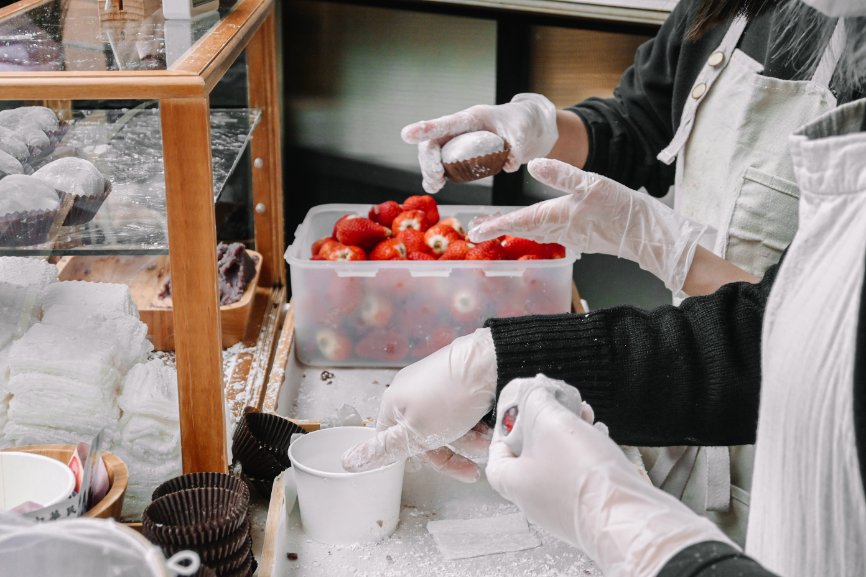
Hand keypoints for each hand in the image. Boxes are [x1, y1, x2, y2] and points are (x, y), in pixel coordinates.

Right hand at [342, 328, 496, 481]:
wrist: (490, 364)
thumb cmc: (450, 397)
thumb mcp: (415, 432)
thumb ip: (383, 449)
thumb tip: (347, 462)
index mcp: (393, 402)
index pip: (396, 442)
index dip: (423, 458)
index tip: (448, 466)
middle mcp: (409, 390)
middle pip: (425, 434)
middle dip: (453, 449)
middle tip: (475, 456)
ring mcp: (433, 382)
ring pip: (447, 423)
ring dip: (468, 438)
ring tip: (485, 438)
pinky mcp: (454, 377)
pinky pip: (460, 408)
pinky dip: (474, 421)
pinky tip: (486, 423)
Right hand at [401, 94, 557, 193]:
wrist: (527, 127)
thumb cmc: (522, 124)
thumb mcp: (524, 132)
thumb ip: (517, 146)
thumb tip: (509, 164)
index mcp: (473, 118)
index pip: (446, 123)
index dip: (426, 128)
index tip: (406, 135)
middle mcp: (460, 130)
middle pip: (432, 142)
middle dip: (428, 160)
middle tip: (437, 178)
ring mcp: (458, 143)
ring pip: (432, 155)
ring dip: (429, 171)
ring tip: (435, 185)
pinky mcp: (460, 156)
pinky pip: (441, 166)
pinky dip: (435, 177)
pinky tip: (435, 187)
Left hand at [470, 158, 706, 294]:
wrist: (647, 234)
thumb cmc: (621, 209)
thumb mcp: (591, 183)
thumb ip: (561, 174)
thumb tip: (533, 163)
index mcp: (556, 217)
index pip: (517, 221)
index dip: (494, 226)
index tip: (474, 232)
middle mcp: (559, 230)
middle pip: (523, 229)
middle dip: (500, 228)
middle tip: (478, 229)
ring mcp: (571, 236)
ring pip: (536, 232)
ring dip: (517, 229)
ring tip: (501, 226)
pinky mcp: (583, 237)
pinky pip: (552, 234)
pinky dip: (538, 230)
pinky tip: (539, 226)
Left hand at [486, 375, 732, 576]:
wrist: (629, 517)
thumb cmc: (582, 475)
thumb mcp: (550, 421)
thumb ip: (536, 400)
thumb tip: (533, 389)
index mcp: (515, 483)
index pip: (496, 455)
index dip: (504, 429)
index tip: (517, 412)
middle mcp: (535, 500)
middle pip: (531, 453)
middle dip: (546, 423)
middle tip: (557, 404)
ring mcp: (563, 508)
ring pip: (560, 461)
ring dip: (570, 433)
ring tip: (584, 413)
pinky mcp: (590, 509)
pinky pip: (582, 474)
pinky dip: (588, 451)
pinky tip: (601, 434)